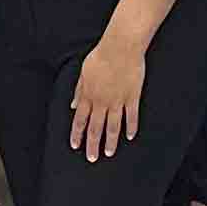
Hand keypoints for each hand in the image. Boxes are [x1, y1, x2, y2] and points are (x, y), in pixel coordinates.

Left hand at [69, 34, 148, 164]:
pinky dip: (131, 127)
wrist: (121, 47)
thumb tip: (74, 105)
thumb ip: (79, 90)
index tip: (75, 145)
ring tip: (109, 153)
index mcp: (88, 95)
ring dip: (110, 142)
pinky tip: (130, 137)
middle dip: (92, 145)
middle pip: (95, 128)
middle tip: (92, 158)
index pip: (80, 120)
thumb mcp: (84, 72)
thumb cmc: (101, 56)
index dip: (77, 134)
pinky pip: (132, 116)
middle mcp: (102, 102)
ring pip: (113, 126)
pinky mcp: (133, 97)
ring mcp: (118, 101)